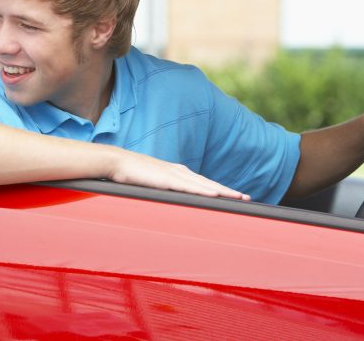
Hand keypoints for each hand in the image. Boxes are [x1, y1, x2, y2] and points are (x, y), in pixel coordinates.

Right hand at [108, 149, 250, 200]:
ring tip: (238, 198)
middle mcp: (180, 172)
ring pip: (204, 185)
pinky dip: (204, 190)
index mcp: (178, 173)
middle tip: (246, 198)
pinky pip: (189, 186)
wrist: (117, 162)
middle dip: (228, 191)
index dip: (220, 190)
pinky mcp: (166, 179)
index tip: (234, 197)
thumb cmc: (132, 174)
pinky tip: (215, 195)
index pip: (204, 183)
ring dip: (222, 191)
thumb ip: (163, 191)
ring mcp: (174, 175)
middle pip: (209, 183)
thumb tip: (170, 201)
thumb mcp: (153, 184)